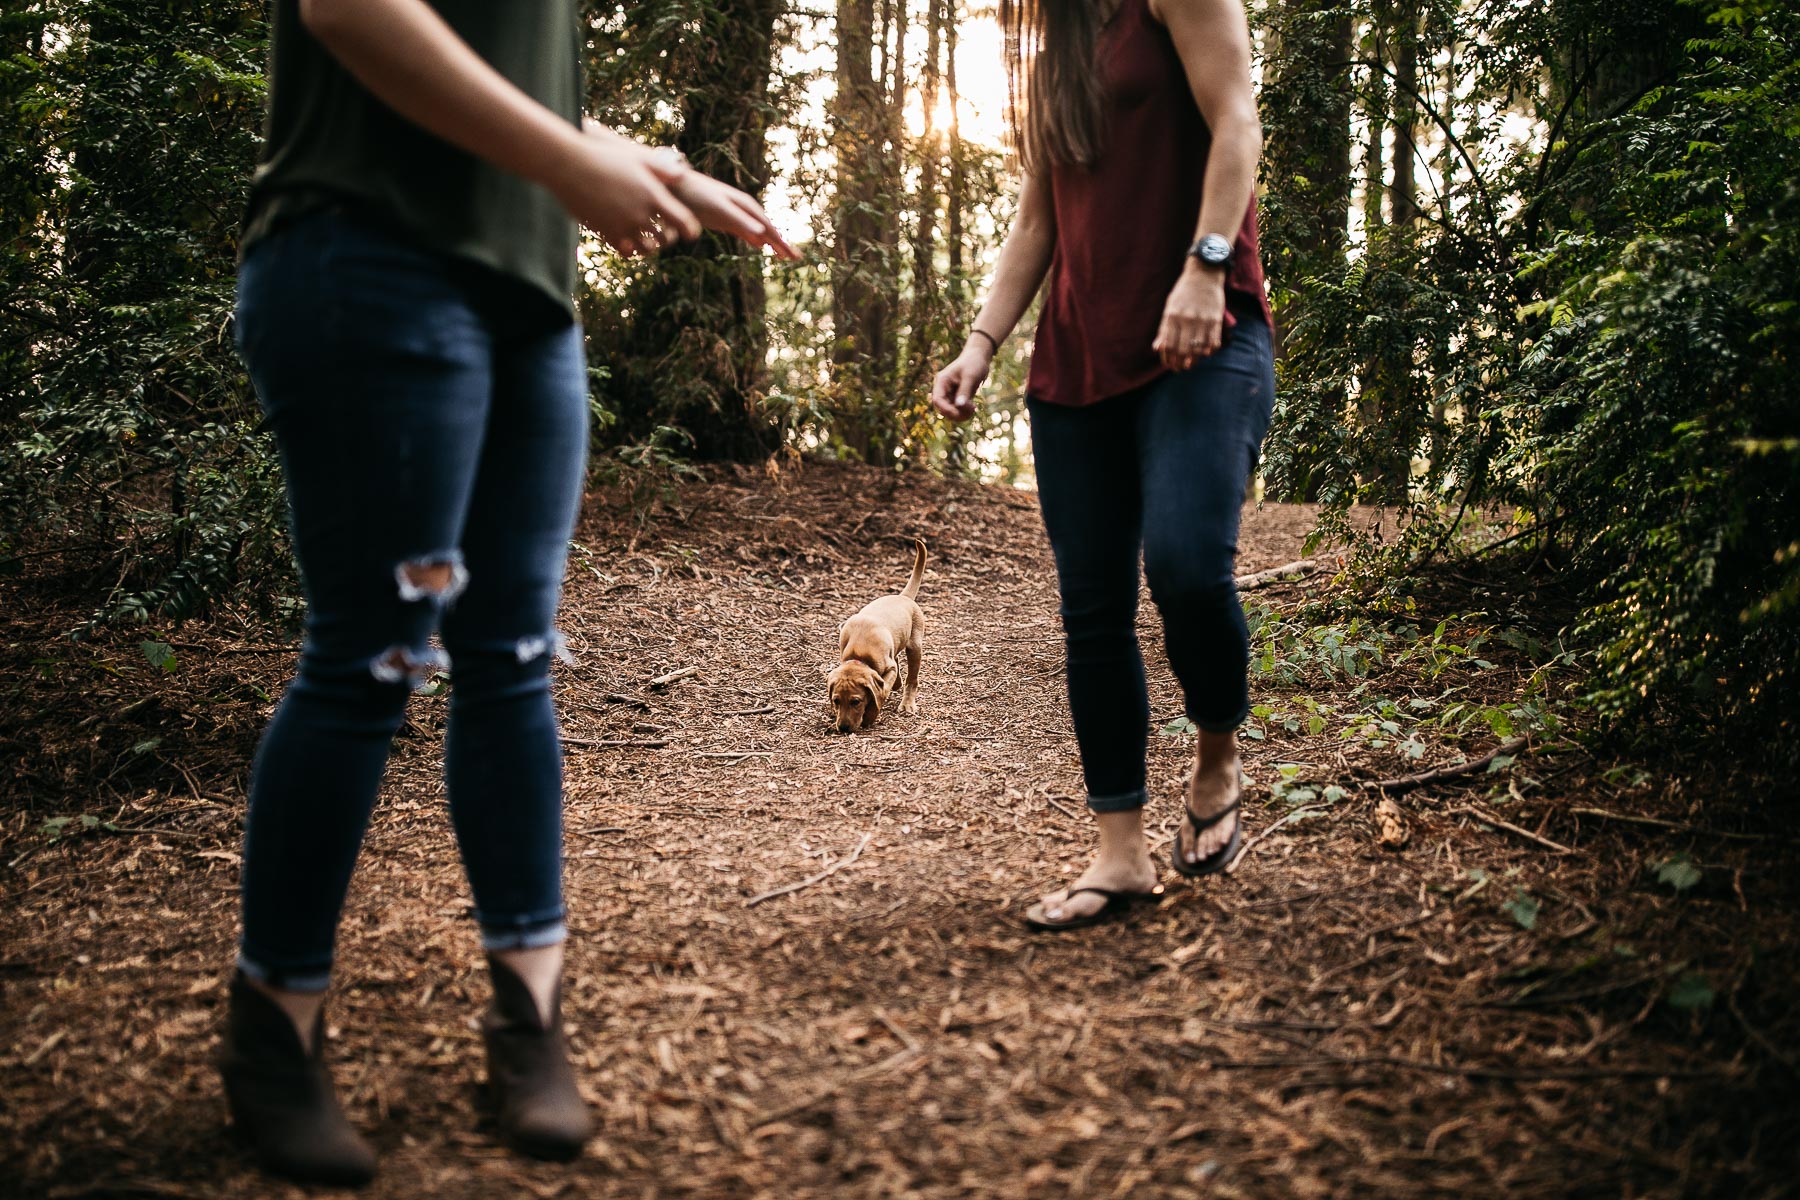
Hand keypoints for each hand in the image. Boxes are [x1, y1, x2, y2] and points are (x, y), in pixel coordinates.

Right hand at [547, 135, 700, 255]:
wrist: (570, 166)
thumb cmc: (604, 157)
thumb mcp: (637, 159)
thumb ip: (662, 169)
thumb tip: (683, 175)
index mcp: (653, 195)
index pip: (683, 222)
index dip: (690, 230)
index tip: (690, 233)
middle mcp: (640, 214)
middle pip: (666, 239)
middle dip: (669, 238)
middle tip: (666, 233)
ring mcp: (622, 226)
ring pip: (647, 249)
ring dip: (650, 245)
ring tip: (648, 239)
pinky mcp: (606, 233)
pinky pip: (626, 252)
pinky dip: (631, 249)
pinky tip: (628, 240)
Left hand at [669, 170, 800, 259]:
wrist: (672, 184)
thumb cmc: (696, 195)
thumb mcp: (720, 210)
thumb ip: (741, 222)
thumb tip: (763, 236)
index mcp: (745, 206)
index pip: (769, 228)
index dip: (782, 243)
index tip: (794, 257)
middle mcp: (742, 208)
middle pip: (767, 229)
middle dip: (781, 243)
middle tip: (796, 258)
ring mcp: (732, 213)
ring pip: (757, 230)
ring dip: (770, 242)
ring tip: (781, 255)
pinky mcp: (721, 218)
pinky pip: (744, 231)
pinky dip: (754, 239)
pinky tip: (757, 245)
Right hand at [931, 340, 994, 421]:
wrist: (979, 356)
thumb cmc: (974, 363)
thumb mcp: (970, 376)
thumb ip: (964, 391)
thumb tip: (959, 406)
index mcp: (942, 381)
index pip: (937, 400)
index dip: (946, 409)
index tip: (959, 413)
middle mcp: (943, 388)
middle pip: (943, 408)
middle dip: (955, 413)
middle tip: (971, 411)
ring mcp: (950, 393)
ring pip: (951, 410)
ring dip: (961, 414)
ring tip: (974, 409)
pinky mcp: (957, 396)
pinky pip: (958, 409)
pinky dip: (964, 411)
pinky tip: (973, 407)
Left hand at [1153, 262, 1229, 370]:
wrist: (1204, 274)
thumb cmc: (1183, 292)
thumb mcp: (1169, 307)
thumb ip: (1163, 329)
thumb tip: (1157, 348)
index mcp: (1172, 316)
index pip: (1168, 345)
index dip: (1168, 359)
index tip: (1169, 366)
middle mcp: (1187, 319)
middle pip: (1183, 350)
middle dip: (1180, 364)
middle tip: (1180, 369)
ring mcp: (1202, 319)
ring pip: (1198, 349)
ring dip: (1194, 360)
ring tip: (1191, 364)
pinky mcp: (1216, 319)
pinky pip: (1213, 342)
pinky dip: (1209, 351)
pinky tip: (1205, 354)